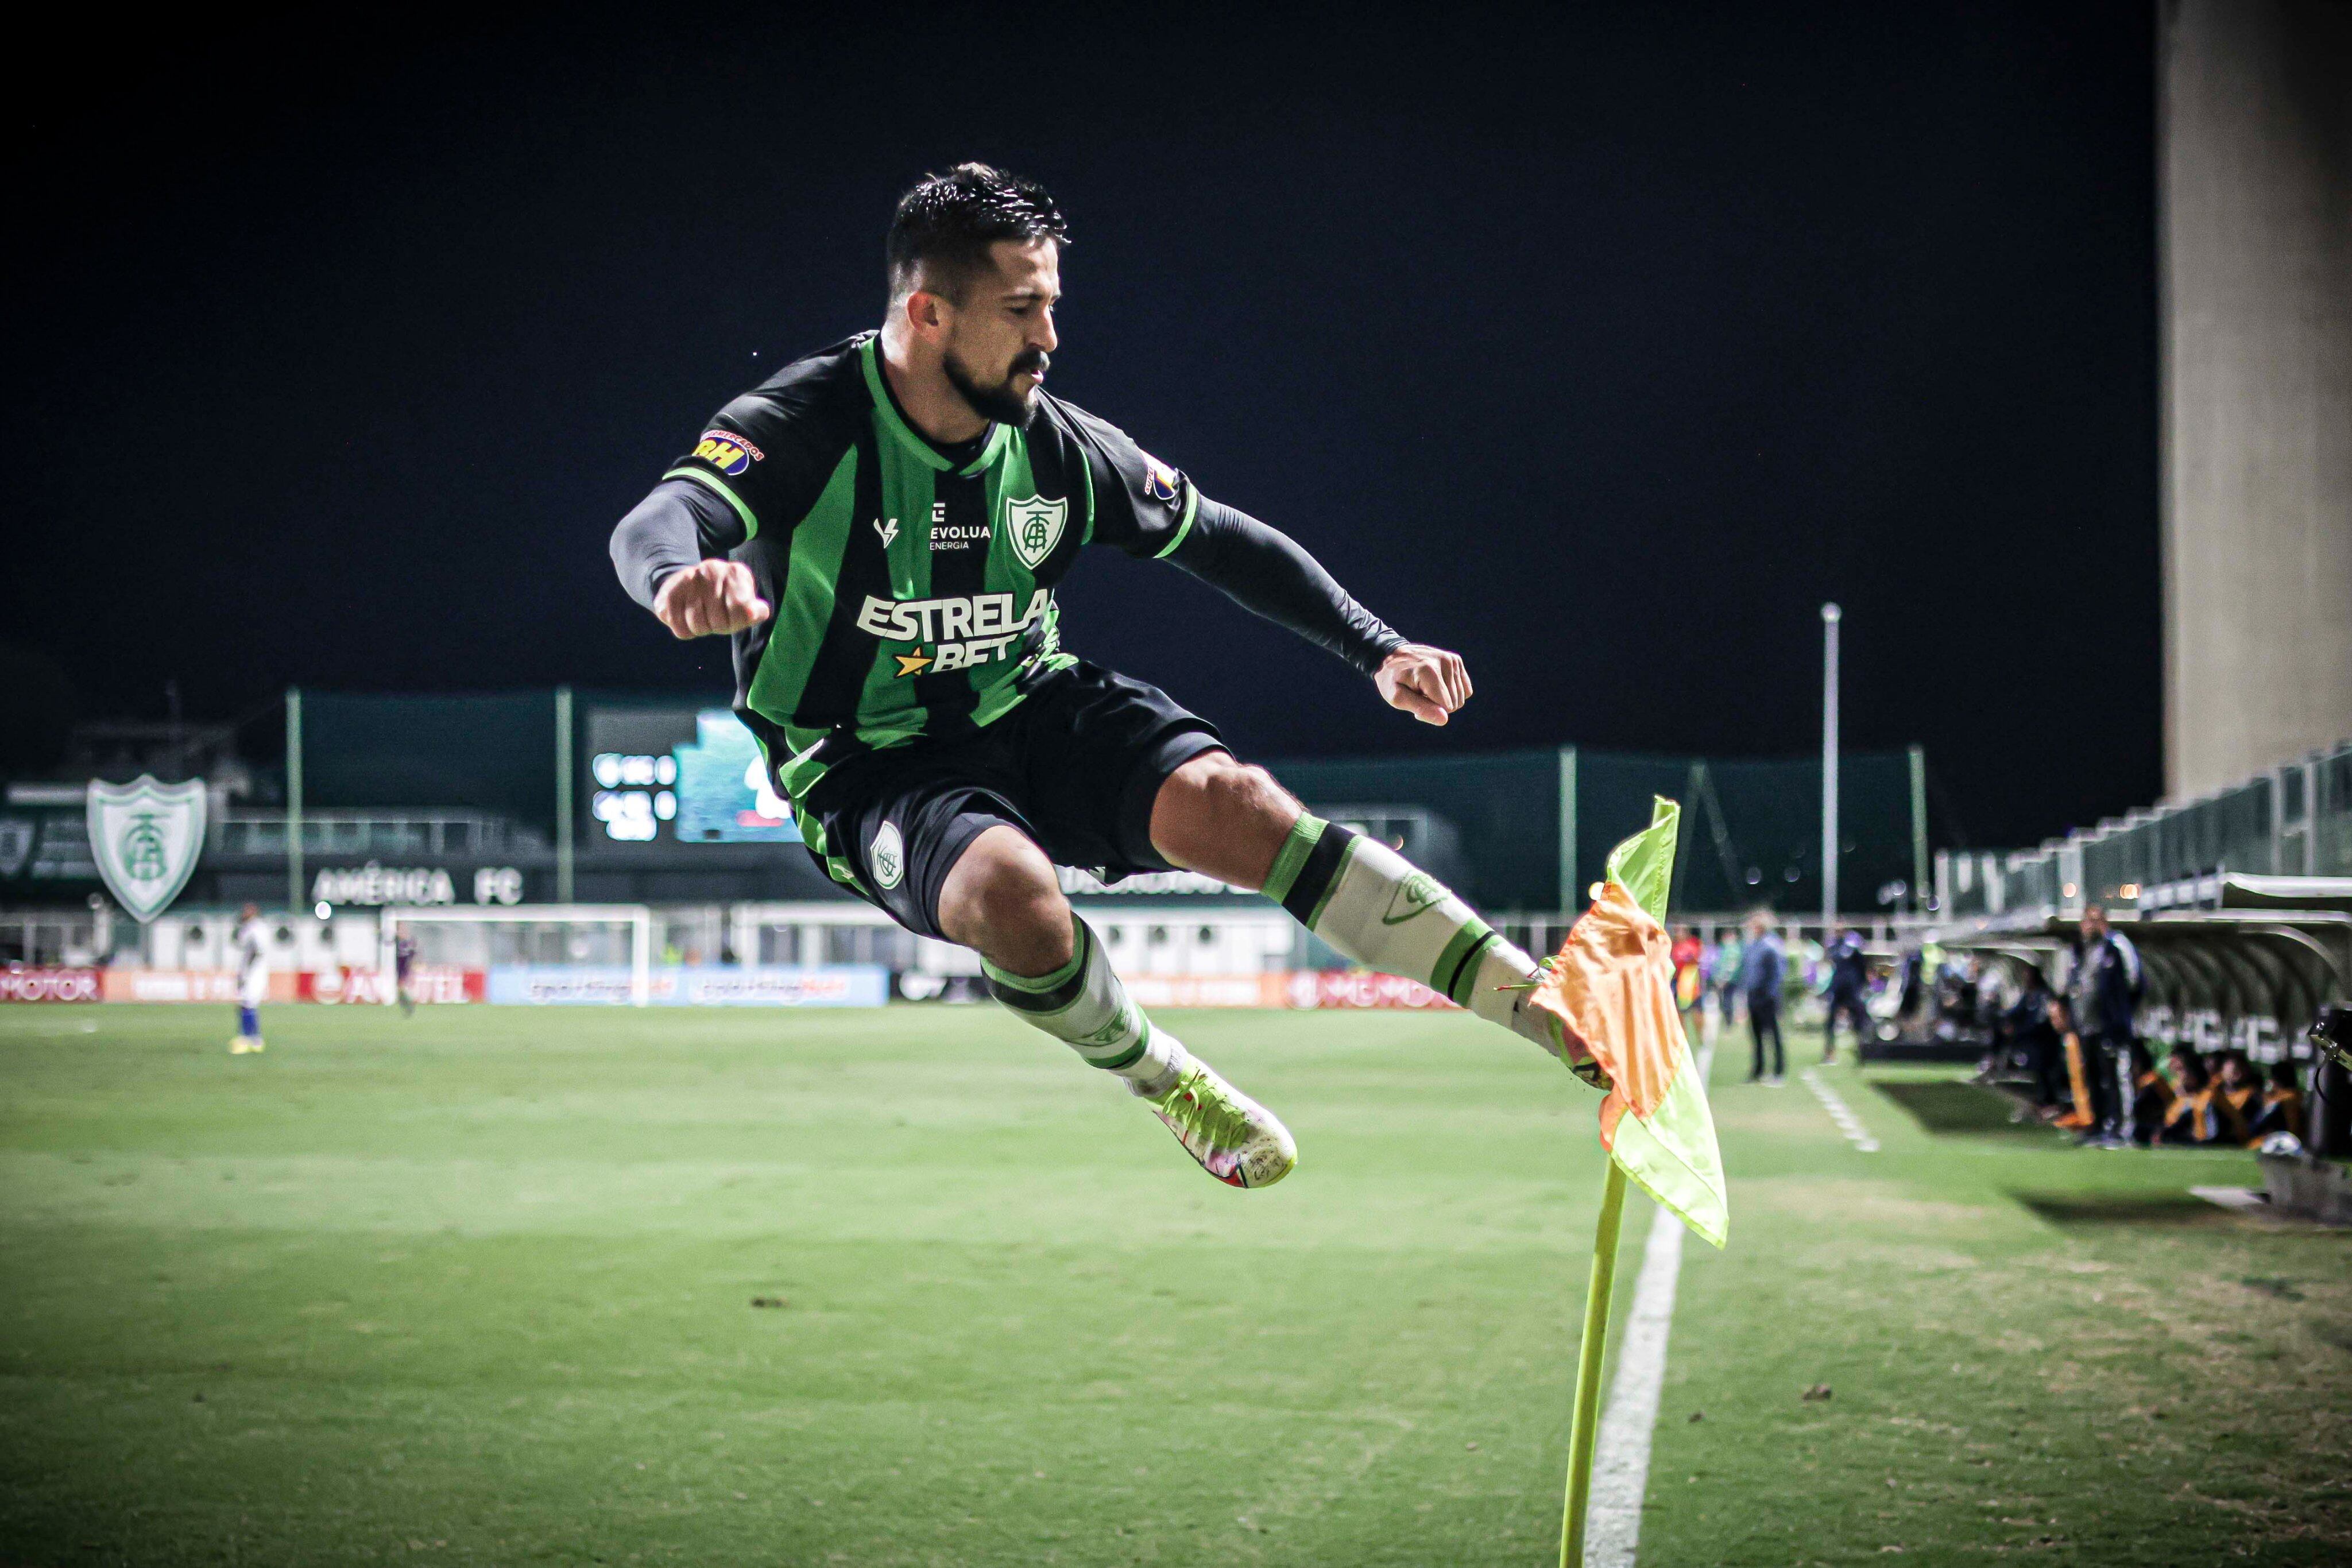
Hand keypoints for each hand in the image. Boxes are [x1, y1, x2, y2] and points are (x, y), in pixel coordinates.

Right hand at [653, 560, 770, 638]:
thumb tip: (757, 612)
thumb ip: (754, 611)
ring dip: (701, 629)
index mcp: (735, 572)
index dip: (736, 622)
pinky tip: (686, 618)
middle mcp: (712, 570)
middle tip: (714, 617)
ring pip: (698, 627)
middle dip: (718, 627)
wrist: (688, 583)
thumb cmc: (723, 599)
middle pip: (719, 623)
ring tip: (701, 616)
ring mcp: (688, 579)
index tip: (732, 616)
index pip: (742, 611)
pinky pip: (681, 630)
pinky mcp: (668, 593)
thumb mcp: (743, 601)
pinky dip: (685, 631)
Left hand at [1374, 643, 1471, 724]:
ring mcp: (1452, 660)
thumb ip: (1421, 709)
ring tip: (1425, 688)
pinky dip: (1452, 692)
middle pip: (1455, 703)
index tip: (1414, 701)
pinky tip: (1436, 685)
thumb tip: (1444, 719)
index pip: (1447, 707)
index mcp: (1428, 671)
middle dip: (1438, 706)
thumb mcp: (1397, 697)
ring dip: (1444, 699)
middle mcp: (1444, 662)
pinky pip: (1465, 689)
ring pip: (1461, 698)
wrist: (1390, 656)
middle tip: (1418, 695)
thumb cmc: (1392, 680)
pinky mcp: (1456, 660)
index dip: (1430, 712)